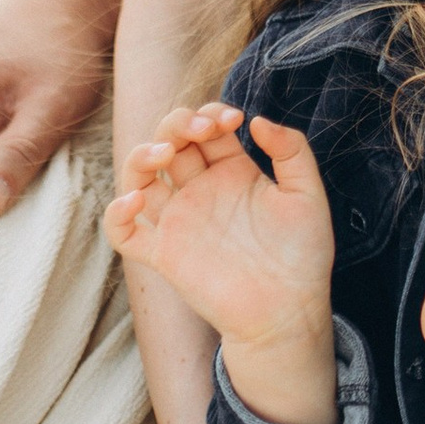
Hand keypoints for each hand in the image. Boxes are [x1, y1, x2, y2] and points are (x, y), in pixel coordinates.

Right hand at [106, 106, 334, 383]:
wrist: (289, 310)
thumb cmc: (302, 255)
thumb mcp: (308, 195)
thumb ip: (292, 151)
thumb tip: (258, 121)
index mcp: (231, 171)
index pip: (206, 127)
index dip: (211, 113)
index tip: (233, 118)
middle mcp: (200, 190)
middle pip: (169, 140)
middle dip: (178, 123)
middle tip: (204, 129)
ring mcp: (178, 221)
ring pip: (138, 177)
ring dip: (142, 155)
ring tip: (165, 151)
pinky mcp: (163, 254)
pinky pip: (122, 233)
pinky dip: (116, 214)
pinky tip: (136, 200)